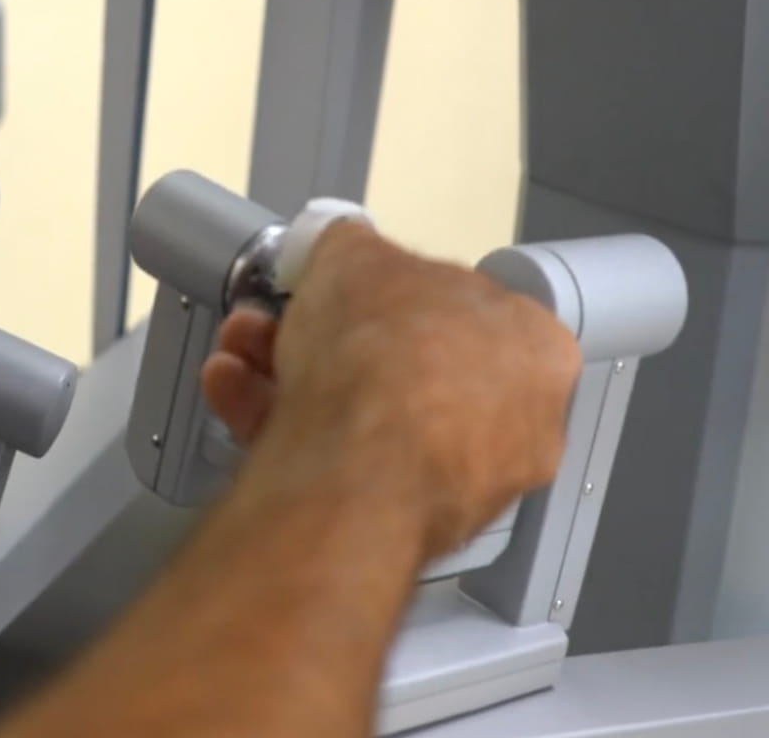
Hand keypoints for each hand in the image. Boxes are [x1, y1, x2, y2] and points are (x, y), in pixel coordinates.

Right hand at [200, 221, 580, 557]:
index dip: (387, 295)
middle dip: (325, 340)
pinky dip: (283, 428)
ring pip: (364, 417)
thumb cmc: (386, 356)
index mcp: (535, 348)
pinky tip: (234, 395)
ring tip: (239, 355)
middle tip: (275, 324)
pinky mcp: (399, 522)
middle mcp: (514, 422)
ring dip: (288, 378)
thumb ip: (351, 247)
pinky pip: (340, 463)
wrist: (356, 467)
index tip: (338, 294)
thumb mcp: (355, 255)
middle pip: (403, 366)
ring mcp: (459, 482)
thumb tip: (343, 247)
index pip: (462, 309)